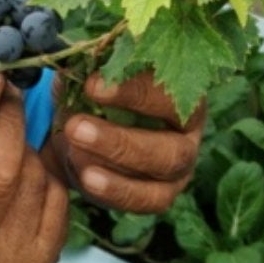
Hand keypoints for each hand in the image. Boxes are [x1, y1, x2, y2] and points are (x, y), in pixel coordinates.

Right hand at [0, 70, 67, 262]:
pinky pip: (55, 190)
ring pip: (31, 174)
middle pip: (0, 168)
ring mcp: (12, 259)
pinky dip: (42, 168)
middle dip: (6, 117)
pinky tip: (21, 171)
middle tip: (4, 88)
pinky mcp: (43, 259)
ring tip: (0, 144)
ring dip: (21, 144)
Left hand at [47, 70, 202, 214]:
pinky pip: (142, 202)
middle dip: (120, 141)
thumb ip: (92, 65)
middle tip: (76, 127)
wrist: (86, 128)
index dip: (133, 91)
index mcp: (182, 96)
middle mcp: (188, 138)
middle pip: (170, 150)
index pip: (170, 94)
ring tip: (75, 157)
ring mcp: (177, 173)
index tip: (91, 85)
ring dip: (115, 173)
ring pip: (158, 184)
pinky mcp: (157, 196)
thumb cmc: (98, 91)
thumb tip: (79, 61)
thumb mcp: (94, 73)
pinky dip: (113, 192)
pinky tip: (85, 178)